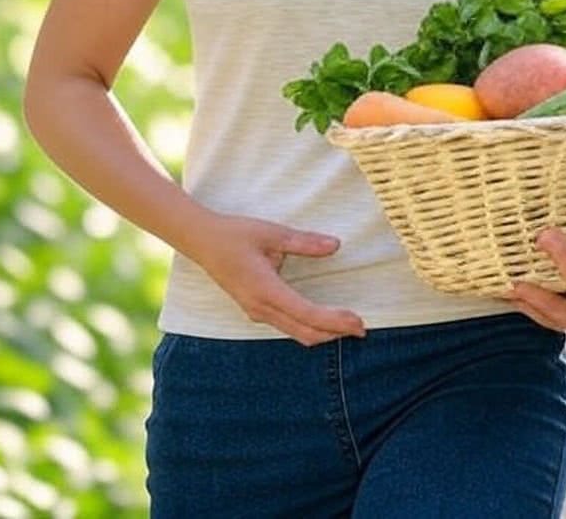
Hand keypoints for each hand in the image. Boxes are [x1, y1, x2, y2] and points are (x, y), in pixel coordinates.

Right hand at [191, 211, 364, 345]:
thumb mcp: (272, 232)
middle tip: (362, 329)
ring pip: (296, 332)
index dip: (335, 321)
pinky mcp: (255, 309)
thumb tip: (336, 245)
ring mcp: (256, 311)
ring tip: (348, 326)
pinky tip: (323, 319)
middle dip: (335, 333)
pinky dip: (309, 327)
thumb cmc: (236, 234)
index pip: (307, 313)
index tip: (358, 322)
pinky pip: (287, 326)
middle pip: (305, 331)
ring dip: (323, 333)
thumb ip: (304, 242)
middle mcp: (261, 308)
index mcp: (265, 290)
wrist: (202, 242)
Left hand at [509, 228, 565, 335]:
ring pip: (540, 314)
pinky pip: (536, 312)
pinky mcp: (558, 319)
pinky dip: (519, 301)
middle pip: (554, 306)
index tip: (550, 235)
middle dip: (533, 288)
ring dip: (519, 299)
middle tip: (512, 265)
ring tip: (497, 280)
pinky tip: (501, 286)